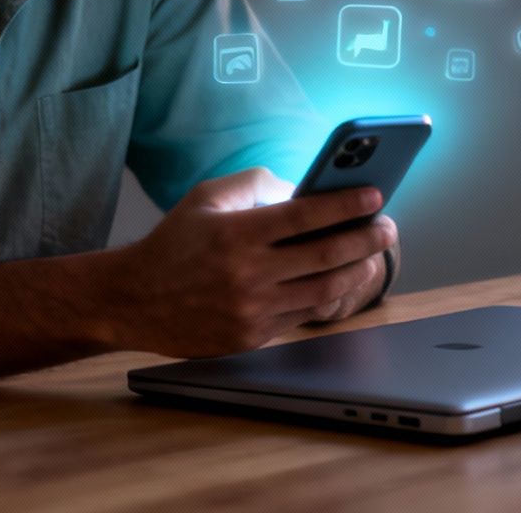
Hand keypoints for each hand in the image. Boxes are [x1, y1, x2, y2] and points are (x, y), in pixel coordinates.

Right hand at [102, 167, 397, 357]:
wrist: (132, 300)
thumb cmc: (173, 243)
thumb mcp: (205, 198)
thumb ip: (254, 184)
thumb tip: (302, 188)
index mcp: (237, 233)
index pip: (306, 216)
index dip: (346, 205)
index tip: (375, 196)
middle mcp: (247, 274)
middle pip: (326, 255)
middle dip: (366, 239)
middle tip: (387, 227)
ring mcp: (251, 310)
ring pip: (323, 291)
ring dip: (356, 271)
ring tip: (372, 255)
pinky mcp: (251, 337)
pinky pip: (302, 315)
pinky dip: (327, 297)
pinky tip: (340, 280)